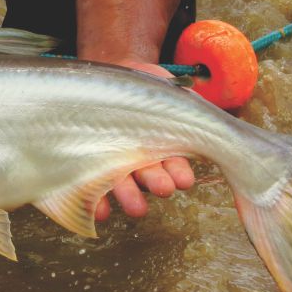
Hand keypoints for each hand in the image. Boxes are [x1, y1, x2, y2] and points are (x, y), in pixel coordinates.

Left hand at [93, 59, 194, 220]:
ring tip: (137, 207)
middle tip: (164, 189)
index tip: (184, 180)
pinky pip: (94, 188)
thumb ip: (185, 100)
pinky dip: (99, 202)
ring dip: (131, 196)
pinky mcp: (91, 166)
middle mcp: (141, 160)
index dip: (180, 172)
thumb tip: (199, 106)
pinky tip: (102, 211)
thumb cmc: (144, 86)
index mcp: (163, 146)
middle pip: (151, 176)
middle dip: (158, 183)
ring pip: (125, 184)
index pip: (175, 164)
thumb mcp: (168, 87)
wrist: (108, 80)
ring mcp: (116, 164)